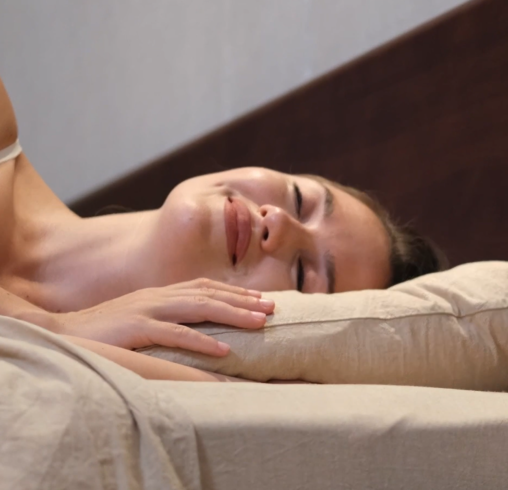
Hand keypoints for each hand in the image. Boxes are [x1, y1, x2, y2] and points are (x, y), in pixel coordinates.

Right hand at [53, 278, 273, 356]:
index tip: (263, 298)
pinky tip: (225, 349)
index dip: (236, 291)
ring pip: (199, 308)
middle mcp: (158, 296)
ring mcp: (148, 310)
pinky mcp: (137, 328)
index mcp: (161, 293)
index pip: (206, 287)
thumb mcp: (142, 318)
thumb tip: (200, 327)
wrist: (65, 333)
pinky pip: (175, 333)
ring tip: (260, 323)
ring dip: (233, 314)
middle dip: (244, 300)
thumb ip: (168, 318)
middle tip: (274, 307)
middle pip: (210, 294)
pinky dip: (202, 341)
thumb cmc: (107, 331)